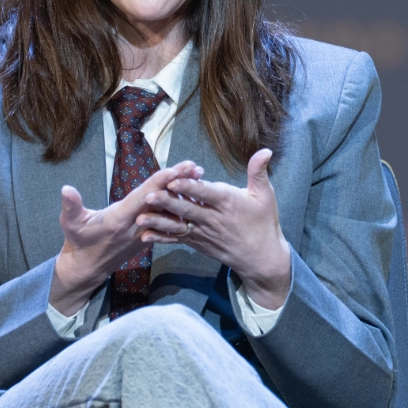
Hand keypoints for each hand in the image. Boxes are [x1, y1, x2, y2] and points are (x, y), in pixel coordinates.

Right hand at [50, 162, 201, 315]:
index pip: (144, 197)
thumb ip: (71, 206)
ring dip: (183, 193)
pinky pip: (166, 219)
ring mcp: (144, 232)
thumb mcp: (71, 224)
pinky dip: (178, 206)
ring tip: (199, 177)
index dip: (160, 183)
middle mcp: (137, 226)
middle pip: (162, 201)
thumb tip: (66, 189)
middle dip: (180, 184)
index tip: (176, 169)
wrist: (88, 267)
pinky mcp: (148, 235)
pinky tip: (190, 195)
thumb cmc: (79, 241)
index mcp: (120, 219)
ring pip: (167, 210)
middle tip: (197, 168)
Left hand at [140, 148, 291, 309]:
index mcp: (228, 203)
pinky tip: (145, 235)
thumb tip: (266, 149)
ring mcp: (203, 233)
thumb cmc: (264, 223)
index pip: (205, 193)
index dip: (189, 187)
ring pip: (178, 225)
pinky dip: (161, 238)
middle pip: (187, 209)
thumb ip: (259, 172)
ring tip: (141, 217)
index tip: (174, 180)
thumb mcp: (265, 196)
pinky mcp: (197, 243)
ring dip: (159, 221)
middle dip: (167, 202)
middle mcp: (213, 219)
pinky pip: (177, 239)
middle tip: (149, 195)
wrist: (261, 258)